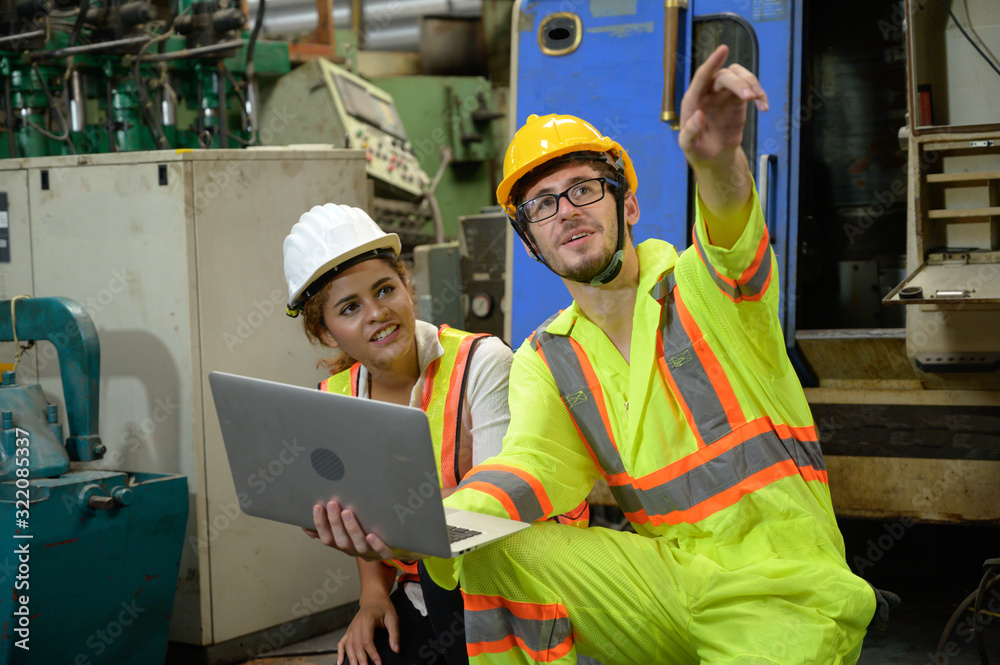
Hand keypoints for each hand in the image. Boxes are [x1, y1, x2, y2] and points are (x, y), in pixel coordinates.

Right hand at [305, 500, 393, 559]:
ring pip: (359, 544)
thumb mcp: (343, 534)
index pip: (327, 538)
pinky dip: (377, 544)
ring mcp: (370, 553)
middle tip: (333, 504)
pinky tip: (372, 535)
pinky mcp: (386, 553)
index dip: (321, 524)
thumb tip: (305, 526)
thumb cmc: (363, 537)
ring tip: (347, 512)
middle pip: (341, 541)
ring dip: (352, 529)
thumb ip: (327, 530)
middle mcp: (353, 550)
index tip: (317, 507)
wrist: (390, 549)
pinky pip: (382, 552)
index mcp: (342, 544)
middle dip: (335, 523)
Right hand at [337, 595, 399, 664]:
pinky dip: (339, 653)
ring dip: (351, 658)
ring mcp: (351, 628)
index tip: (378, 663)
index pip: (367, 640)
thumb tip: (396, 649)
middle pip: (356, 645)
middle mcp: (356, 625)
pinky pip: (342, 643)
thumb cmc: (383, 607)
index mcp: (367, 620)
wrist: (373, 598)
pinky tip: (340, 663)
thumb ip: (394, 634)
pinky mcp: (349, 631)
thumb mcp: (392, 618)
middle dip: (361, 659)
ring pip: (348, 645)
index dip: (372, 653)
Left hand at [679, 44, 768, 167]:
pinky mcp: (738, 100)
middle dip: (738, 83)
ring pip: (739, 77)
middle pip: (724, 76)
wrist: (714, 155)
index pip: (702, 76)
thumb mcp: (689, 145)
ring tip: (758, 98)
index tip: (724, 49)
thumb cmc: (697, 148)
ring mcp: (724, 94)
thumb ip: (690, 132)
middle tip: (749, 96)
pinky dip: (760, 95)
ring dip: (750, 83)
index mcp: (693, 99)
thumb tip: (698, 115)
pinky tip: (764, 107)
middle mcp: (708, 92)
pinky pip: (751, 90)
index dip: (712, 62)